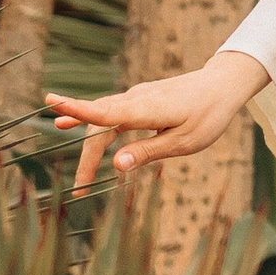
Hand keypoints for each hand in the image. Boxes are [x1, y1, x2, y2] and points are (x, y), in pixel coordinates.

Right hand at [44, 50, 269, 190]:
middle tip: (79, 190)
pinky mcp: (139, 98)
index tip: (53, 104)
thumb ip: (149, 152)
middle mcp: (136, 98)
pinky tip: (74, 126)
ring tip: (76, 166)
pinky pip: (111, 112)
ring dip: (89, 142)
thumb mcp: (184, 142)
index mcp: (147, 109)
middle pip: (100, 126)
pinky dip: (95, 125)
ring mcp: (136, 96)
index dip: (78, 110)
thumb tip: (116, 165)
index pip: (105, 112)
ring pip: (103, 118)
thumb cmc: (208, 116)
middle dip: (87, 157)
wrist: (222, 85)